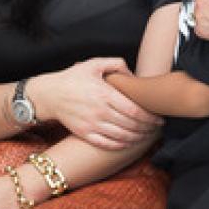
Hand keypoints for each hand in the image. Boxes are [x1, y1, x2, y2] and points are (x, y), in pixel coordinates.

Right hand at [28, 58, 163, 149]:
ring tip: (146, 135)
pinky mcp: (84, 133)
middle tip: (156, 127)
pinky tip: (129, 142)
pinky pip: (107, 144)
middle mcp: (99, 111)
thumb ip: (116, 64)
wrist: (50, 94)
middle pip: (131, 125)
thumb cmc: (73, 77)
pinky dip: (121, 145)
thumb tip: (133, 75)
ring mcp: (91, 124)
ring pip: (121, 136)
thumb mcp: (93, 63)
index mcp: (104, 93)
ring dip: (137, 138)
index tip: (159, 118)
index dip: (149, 117)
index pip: (134, 110)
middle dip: (147, 128)